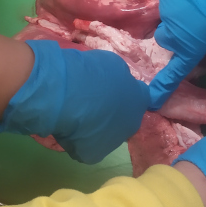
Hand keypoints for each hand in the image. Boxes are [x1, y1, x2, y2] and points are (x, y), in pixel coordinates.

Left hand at [0, 41, 148, 163]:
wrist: (69, 96)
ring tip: (74, 96)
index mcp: (136, 114)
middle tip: (87, 111)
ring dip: (97, 87)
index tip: (100, 125)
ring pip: (110, 80)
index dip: (116, 122)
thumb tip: (95, 137)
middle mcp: (134, 89)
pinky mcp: (101, 55)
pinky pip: (95, 68)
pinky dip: (85, 74)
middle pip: (123, 96)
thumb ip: (101, 142)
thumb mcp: (93, 151)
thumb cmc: (85, 130)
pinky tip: (70, 82)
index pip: (131, 119)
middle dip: (109, 102)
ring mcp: (119, 69)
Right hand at [148, 0, 205, 108]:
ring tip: (192, 2)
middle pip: (164, 38)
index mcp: (191, 47)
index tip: (152, 99)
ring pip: (163, 17)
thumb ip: (202, 41)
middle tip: (190, 23)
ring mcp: (166, 11)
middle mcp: (173, 33)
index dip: (163, 85)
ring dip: (173, 13)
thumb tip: (195, 41)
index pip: (175, 70)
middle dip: (173, 33)